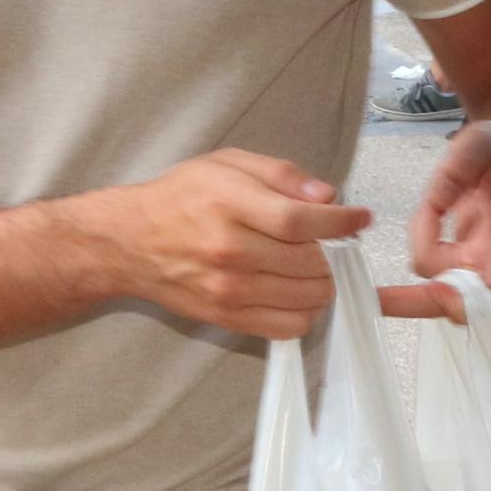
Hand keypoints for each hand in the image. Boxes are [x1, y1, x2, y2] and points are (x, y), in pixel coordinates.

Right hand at [111, 149, 371, 338]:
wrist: (130, 242)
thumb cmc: (181, 197)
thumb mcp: (227, 164)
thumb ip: (281, 174)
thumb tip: (328, 197)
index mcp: (230, 203)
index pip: (300, 220)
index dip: (341, 221)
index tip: (360, 218)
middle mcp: (229, 251)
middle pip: (310, 262)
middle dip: (334, 251)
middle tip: (331, 241)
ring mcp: (229, 290)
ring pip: (307, 297)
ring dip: (324, 282)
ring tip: (315, 265)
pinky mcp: (227, 318)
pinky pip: (288, 327)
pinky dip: (306, 312)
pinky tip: (298, 292)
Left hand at [406, 120, 490, 315]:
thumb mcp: (482, 143)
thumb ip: (458, 168)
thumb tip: (436, 201)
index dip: (459, 306)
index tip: (426, 292)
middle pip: (453, 304)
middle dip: (414, 297)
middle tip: (377, 293)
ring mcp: (479, 266)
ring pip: (435, 281)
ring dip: (420, 248)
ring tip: (434, 206)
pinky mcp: (464, 260)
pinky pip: (432, 265)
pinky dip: (421, 244)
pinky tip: (430, 214)